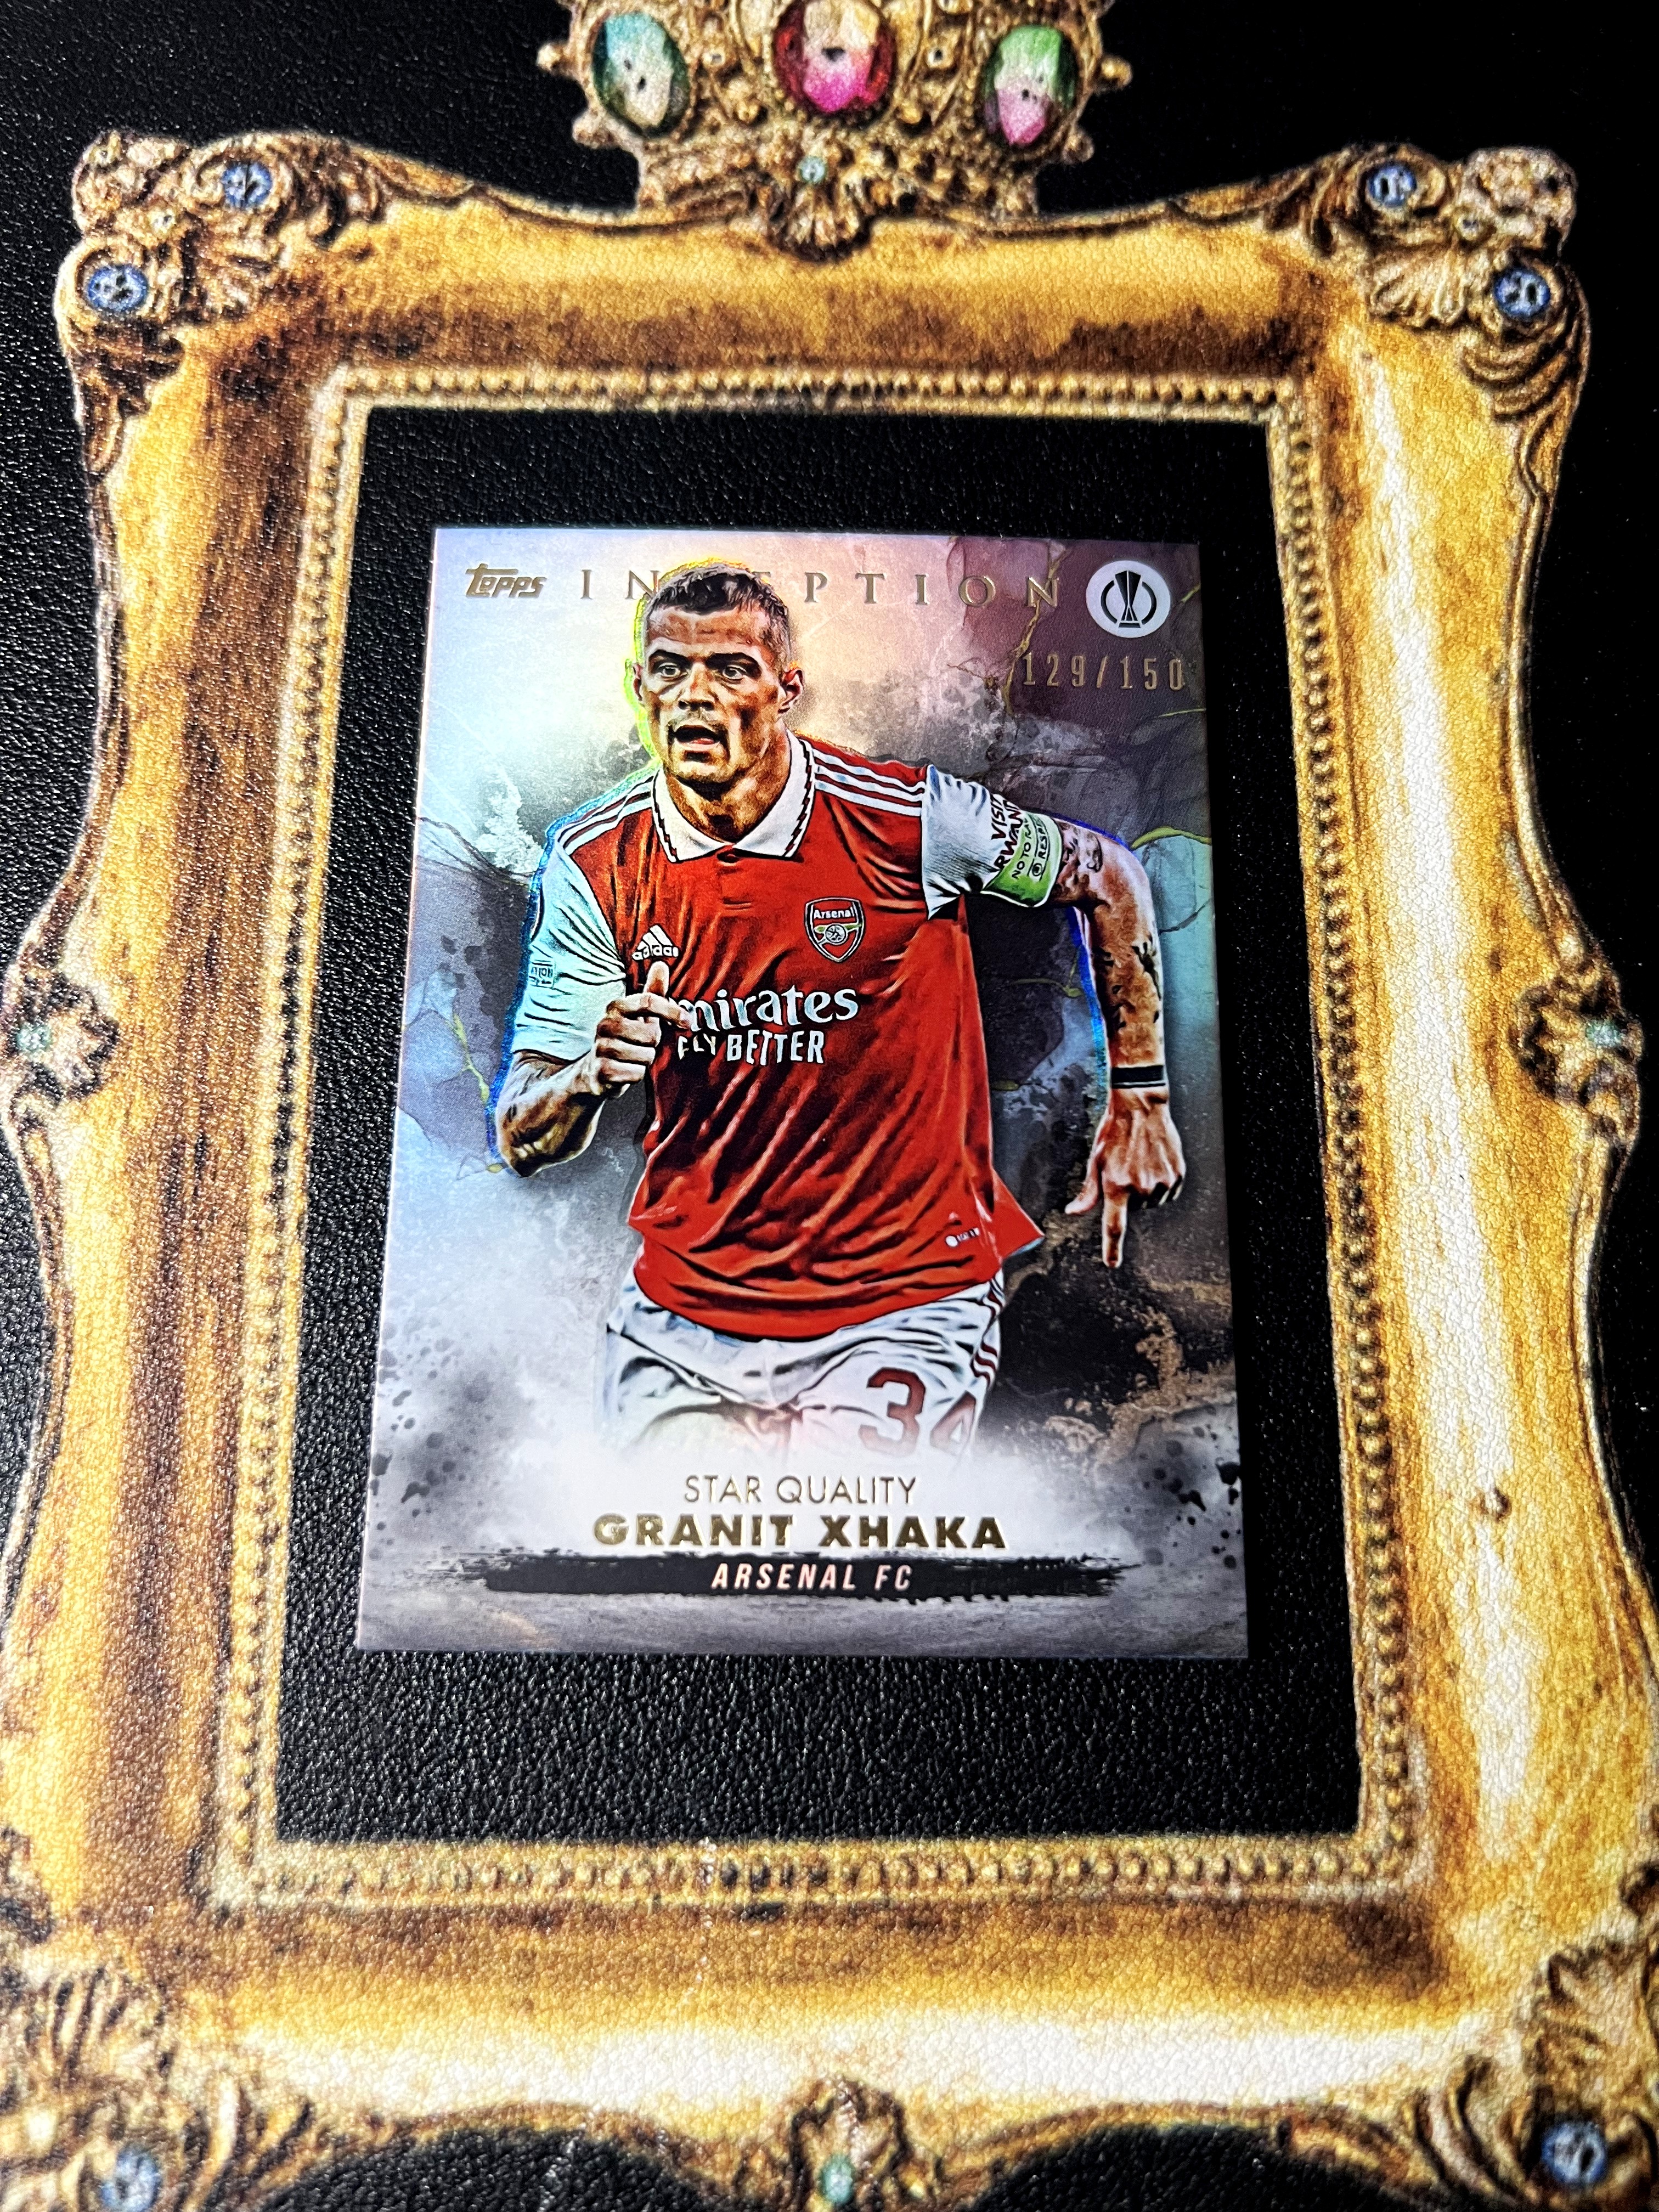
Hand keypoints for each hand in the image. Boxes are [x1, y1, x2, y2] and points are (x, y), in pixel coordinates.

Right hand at [586, 960, 689, 1091]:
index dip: (671, 1011)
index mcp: (616, 1007)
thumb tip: (660, 964)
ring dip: (645, 1061)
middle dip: (654, 1043)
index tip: (687, 1022)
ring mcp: (602, 1048)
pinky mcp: (602, 1071)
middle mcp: (605, 1025)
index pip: (648, 1001)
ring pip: (646, 1056)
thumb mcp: (638, 1016)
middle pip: (652, 1034)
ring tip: (633, 1058)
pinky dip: (636, 1075)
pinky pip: (637, 1074)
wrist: (595, 1072)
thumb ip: (652, 992)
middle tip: (642, 1045)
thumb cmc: (624, 1039)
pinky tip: (626, 1071)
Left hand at [1065, 1090, 1185, 1268]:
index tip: (1112, 1264)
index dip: (1112, 1249)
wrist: (1141, 1107)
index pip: (1113, 1227)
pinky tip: (1154, 1163)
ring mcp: (1161, 1183)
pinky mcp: (1177, 1176)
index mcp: (1116, 1186)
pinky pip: (1168, 1192)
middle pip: (1134, 1209)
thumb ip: (1088, 1192)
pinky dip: (1161, 1184)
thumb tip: (1073, 1212)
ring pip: (1151, 1202)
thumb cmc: (1114, 1132)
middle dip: (1128, 1195)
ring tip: (1140, 1163)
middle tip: (1125, 1169)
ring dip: (1145, 1190)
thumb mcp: (1095, 1161)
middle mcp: (1140, 1189)